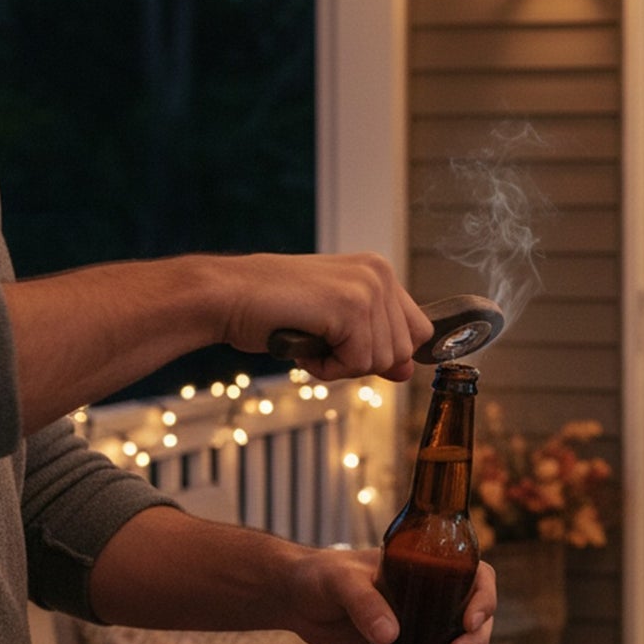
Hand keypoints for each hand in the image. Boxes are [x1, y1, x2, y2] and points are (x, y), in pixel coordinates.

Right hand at [219, 252, 432, 382]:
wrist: (226, 296)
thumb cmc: (272, 309)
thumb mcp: (334, 326)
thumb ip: (373, 342)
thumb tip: (405, 371)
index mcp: (378, 271)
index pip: (417, 331)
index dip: (385, 353)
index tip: (346, 347)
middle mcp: (379, 273)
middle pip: (403, 351)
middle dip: (360, 361)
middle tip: (320, 343)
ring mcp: (368, 287)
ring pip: (382, 361)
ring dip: (341, 365)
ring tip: (308, 339)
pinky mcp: (351, 306)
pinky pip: (359, 363)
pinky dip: (327, 367)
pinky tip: (302, 344)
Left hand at [288, 547, 496, 643]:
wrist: (297, 600)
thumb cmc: (320, 576)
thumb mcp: (341, 581)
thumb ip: (363, 602)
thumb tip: (390, 636)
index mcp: (427, 570)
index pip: (476, 577)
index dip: (485, 599)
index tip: (470, 621)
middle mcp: (432, 600)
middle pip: (476, 621)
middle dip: (476, 643)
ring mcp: (422, 630)